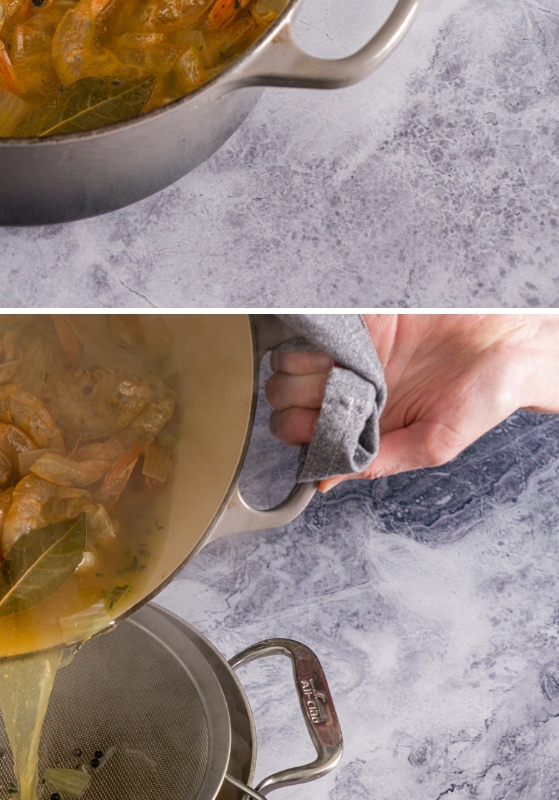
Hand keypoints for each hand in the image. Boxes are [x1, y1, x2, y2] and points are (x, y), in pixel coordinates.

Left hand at [265, 315, 558, 487]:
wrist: (513, 344)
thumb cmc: (485, 396)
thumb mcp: (434, 444)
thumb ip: (378, 461)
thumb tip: (326, 482)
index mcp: (364, 420)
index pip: (302, 431)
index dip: (300, 431)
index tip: (318, 427)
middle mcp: (350, 386)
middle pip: (286, 396)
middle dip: (295, 400)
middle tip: (328, 396)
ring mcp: (351, 351)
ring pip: (289, 360)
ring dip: (300, 367)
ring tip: (334, 368)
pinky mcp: (360, 317)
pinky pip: (316, 325)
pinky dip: (315, 335)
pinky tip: (338, 345)